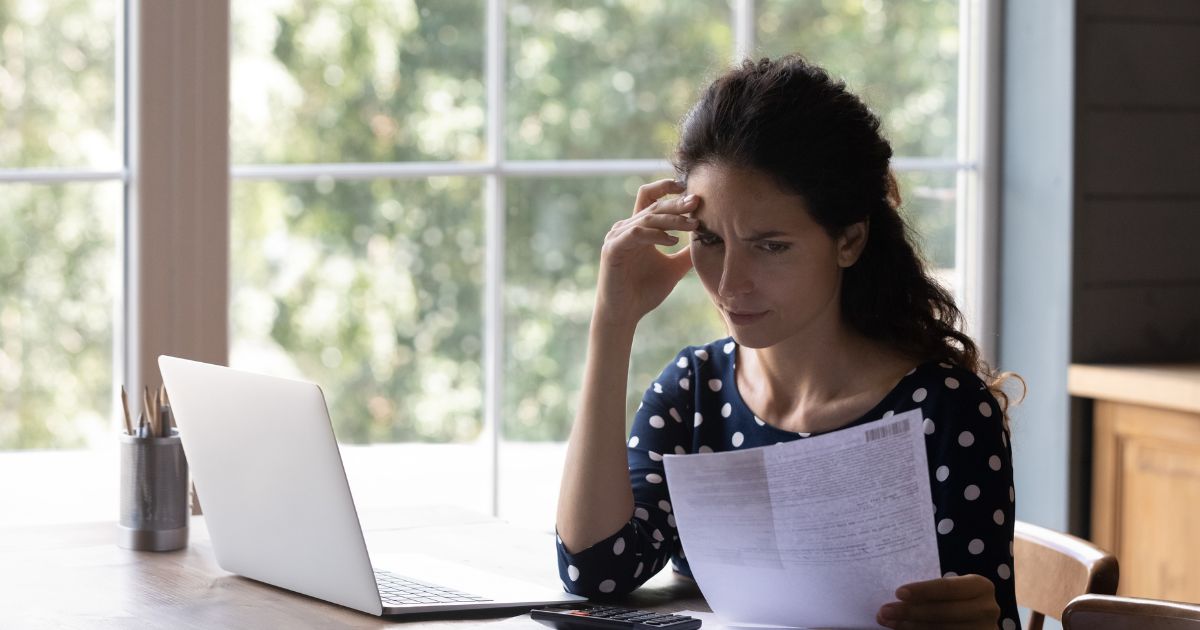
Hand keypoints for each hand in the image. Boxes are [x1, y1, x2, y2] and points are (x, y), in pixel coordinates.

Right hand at [594, 178, 698, 327]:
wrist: (624, 314)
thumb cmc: (645, 292)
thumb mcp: (674, 268)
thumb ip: (687, 254)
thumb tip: (710, 241)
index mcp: (638, 228)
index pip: (650, 197)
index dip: (666, 187)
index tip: (688, 188)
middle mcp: (625, 228)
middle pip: (653, 206)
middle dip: (677, 203)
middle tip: (698, 202)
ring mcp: (617, 237)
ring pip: (647, 218)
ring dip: (672, 219)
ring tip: (693, 223)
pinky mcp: (612, 249)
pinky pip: (636, 234)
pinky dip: (656, 235)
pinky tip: (673, 241)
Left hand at [876, 574, 1000, 628]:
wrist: (975, 620)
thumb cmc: (956, 598)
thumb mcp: (951, 590)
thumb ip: (932, 591)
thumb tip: (896, 596)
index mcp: (981, 586)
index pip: (947, 588)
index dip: (923, 591)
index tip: (898, 593)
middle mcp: (987, 609)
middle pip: (943, 612)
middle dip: (910, 612)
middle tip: (884, 611)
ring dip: (910, 627)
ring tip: (888, 622)